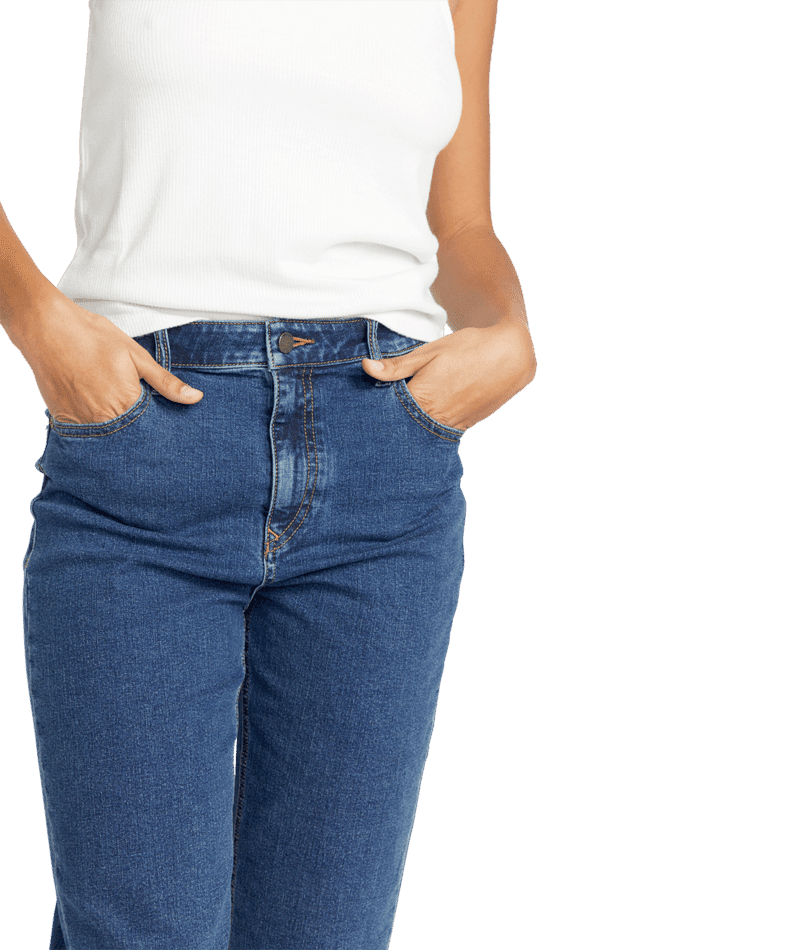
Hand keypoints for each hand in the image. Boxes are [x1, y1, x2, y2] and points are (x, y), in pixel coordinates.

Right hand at [15, 294, 203, 424]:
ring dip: (115, 432)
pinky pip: (83, 433)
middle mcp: (105, 418)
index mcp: (128, 403)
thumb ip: (165, 382)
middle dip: (137, 433)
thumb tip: (195, 398)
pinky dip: (92, 428)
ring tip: (115, 416)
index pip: (151, 429)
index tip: (162, 428)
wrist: (46, 328)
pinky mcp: (63, 420)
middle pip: (129, 437)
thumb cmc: (94, 337)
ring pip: (106, 437)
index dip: (157, 427)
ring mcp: (82, 422)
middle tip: (136, 421)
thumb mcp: (136, 356)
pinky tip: (95, 414)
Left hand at [361, 322, 536, 430]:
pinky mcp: (465, 428)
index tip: (363, 414)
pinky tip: (421, 421)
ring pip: (421, 433)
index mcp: (422, 398)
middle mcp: (437, 418)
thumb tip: (366, 367)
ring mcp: (452, 426)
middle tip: (374, 424)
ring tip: (395, 425)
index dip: (374, 413)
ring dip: (409, 428)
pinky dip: (427, 428)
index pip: (388, 414)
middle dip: (390, 425)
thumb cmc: (467, 348)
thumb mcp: (430, 352)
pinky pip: (438, 432)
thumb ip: (397, 365)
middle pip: (403, 429)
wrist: (510, 356)